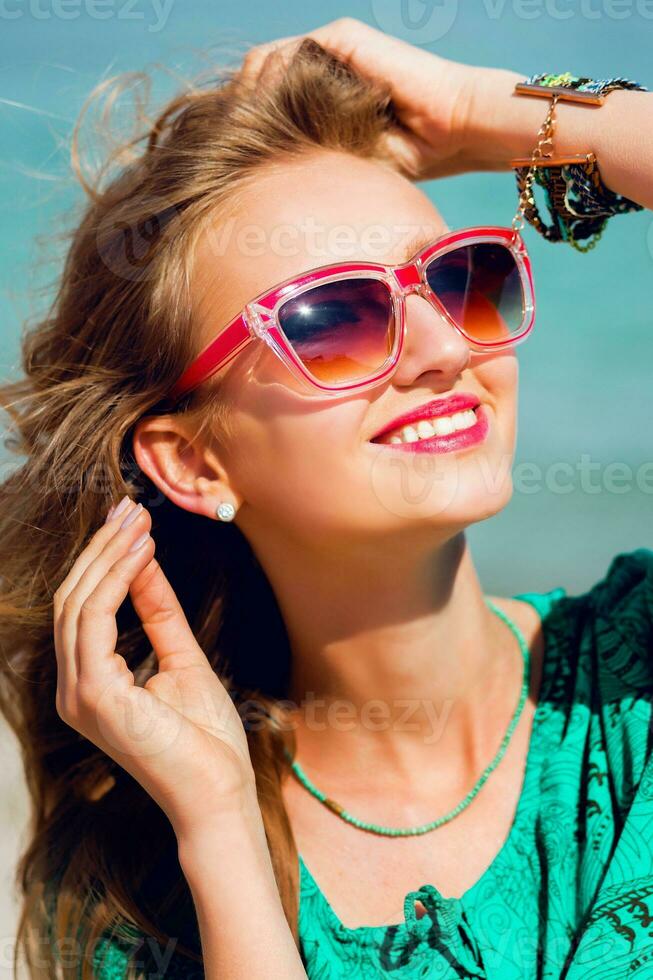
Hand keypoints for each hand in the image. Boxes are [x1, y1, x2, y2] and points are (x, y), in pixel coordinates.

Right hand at [53, 497, 256, 840]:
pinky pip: (94, 622)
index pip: (82, 610)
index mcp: (90, 684)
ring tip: (138, 522)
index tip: (132, 523)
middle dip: (103, 550)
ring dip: (109, 556)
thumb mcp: (183, 660)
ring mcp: (79, 695)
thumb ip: (159, 615)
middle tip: (130, 509)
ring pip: (78, 605)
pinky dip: (116, 581)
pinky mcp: (95, 697)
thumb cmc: (206, 740)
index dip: (104, 562)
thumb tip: (146, 564)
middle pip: (73, 600)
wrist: (221, 794)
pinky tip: (141, 554)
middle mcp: (73, 690)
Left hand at [236, 16, 496, 179]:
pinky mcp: (344, 38)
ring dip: (250, 101)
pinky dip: (273, 85)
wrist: (456, 132)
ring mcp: (332, 46)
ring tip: (245, 138)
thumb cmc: (410, 158)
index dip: (244, 123)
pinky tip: (270, 119)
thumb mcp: (344, 162)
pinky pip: (289, 55)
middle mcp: (324, 62)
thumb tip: (256, 184)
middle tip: (228, 148)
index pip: (265, 96)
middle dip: (238, 110)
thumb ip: (305, 157)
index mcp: (323, 90)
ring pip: (264, 63)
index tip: (229, 157)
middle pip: (256, 75)